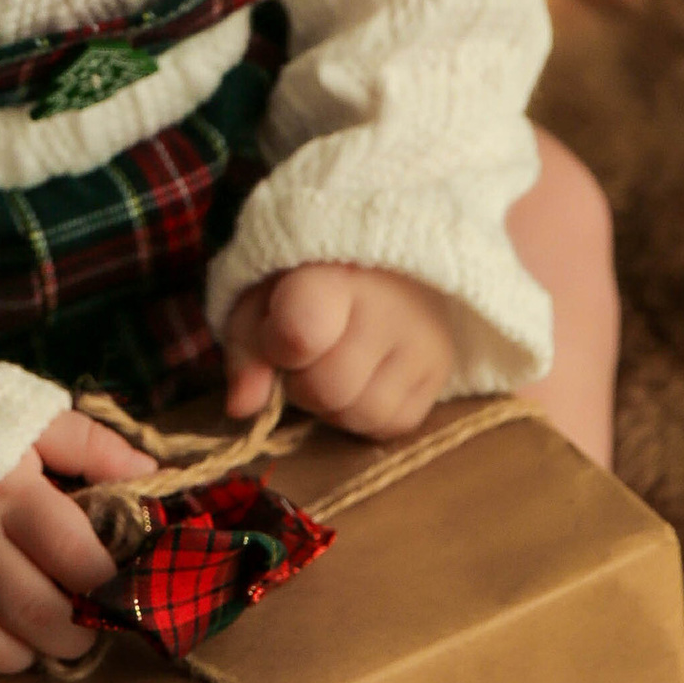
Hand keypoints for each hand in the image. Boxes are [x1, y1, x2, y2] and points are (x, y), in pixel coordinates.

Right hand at [0, 408, 152, 673]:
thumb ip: (92, 445)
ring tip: (33, 633)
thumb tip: (151, 475)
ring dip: (22, 653)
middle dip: (75, 633)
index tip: (118, 587)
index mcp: (8, 492)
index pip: (77, 558)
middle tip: (84, 625)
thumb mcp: (28, 416)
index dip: (109, 584)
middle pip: (36, 614)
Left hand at [223, 263, 457, 439]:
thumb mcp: (260, 299)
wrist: (383, 257)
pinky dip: (368, 413)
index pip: (301, 335)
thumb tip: (242, 408)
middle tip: (308, 352)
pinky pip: (393, 425)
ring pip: (361, 416)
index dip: (278, 348)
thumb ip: (246, 352)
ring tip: (338, 363)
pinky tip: (365, 376)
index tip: (280, 331)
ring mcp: (423, 341)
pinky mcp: (441, 369)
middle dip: (303, 383)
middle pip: (327, 390)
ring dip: (336, 404)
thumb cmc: (309, 277)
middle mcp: (391, 307)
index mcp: (335, 273)